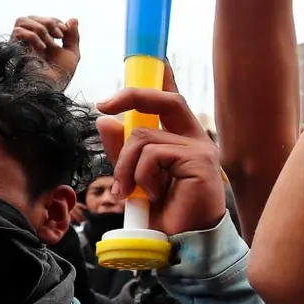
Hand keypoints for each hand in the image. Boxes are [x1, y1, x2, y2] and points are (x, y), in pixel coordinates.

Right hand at [10, 16, 80, 87]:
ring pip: (22, 20)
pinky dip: (33, 36)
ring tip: (50, 43)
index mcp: (40, 40)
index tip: (65, 31)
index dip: (54, 21)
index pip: (42, 19)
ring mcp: (20, 44)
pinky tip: (42, 48)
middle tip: (59, 35)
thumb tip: (73, 19)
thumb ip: (72, 36)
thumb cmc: (60, 74)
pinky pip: (18, 31)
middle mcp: (28, 40)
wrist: (52, 87)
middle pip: (31, 17)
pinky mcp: (14, 48)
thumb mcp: (71, 53)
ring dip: (40, 28)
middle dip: (48, 22)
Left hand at [95, 68, 225, 236]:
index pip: (172, 101)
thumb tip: (105, 120)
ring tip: (130, 192)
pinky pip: (153, 155)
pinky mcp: (199, 161)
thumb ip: (123, 150)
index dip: (163, 78)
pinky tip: (154, 195)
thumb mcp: (134, 177)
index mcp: (184, 140)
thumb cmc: (165, 213)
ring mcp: (200, 149)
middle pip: (165, 100)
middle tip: (103, 106)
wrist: (182, 242)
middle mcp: (196, 139)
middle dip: (132, 95)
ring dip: (125, 167)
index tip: (152, 60)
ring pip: (144, 138)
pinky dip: (141, 177)